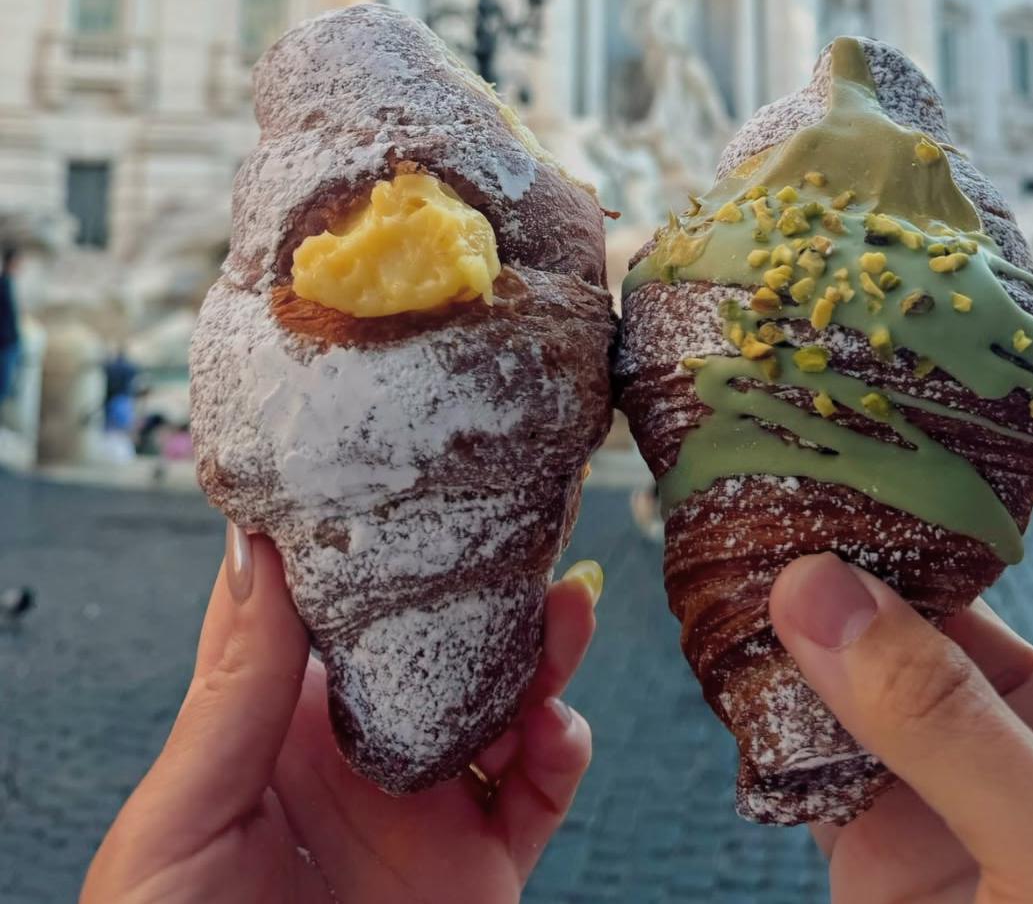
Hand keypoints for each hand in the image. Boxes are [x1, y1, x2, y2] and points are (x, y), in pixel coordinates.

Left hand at [82, 529, 599, 903]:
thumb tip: (256, 549)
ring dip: (542, 650)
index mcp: (271, 728)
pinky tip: (554, 727)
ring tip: (566, 611)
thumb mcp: (176, 825)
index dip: (357, 537)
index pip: (320, 610)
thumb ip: (232, 693)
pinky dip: (563, 750)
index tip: (391, 462)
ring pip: (502, 700)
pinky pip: (540, 794)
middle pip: (432, 641)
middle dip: (477, 582)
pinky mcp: (479, 869)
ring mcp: (424, 809)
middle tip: (517, 526)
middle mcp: (357, 754)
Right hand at [770, 449, 1032, 902]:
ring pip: (874, 657)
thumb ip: (953, 724)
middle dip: (899, 519)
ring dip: (816, 600)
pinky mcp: (877, 841)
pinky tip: (722, 631)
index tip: (992, 412)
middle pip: (971, 584)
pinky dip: (765, 691)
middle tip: (821, 449)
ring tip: (748, 521)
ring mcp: (955, 783)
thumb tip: (818, 587)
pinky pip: (810, 741)